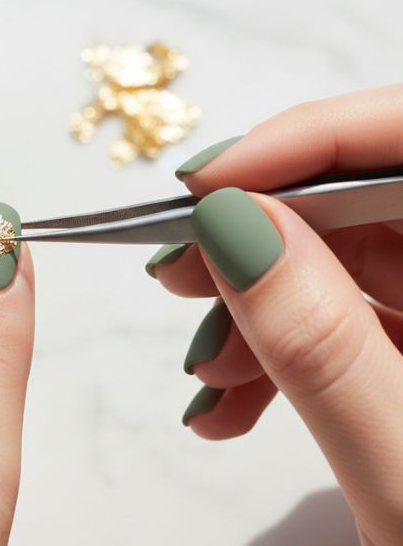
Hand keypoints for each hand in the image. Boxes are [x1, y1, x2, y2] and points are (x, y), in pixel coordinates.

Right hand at [149, 83, 402, 545]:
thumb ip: (325, 348)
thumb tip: (232, 225)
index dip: (310, 143)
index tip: (207, 183)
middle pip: (365, 201)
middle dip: (258, 233)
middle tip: (180, 269)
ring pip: (340, 263)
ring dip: (254, 307)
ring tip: (204, 370)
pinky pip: (337, 320)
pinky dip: (272, 351)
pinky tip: (229, 402)